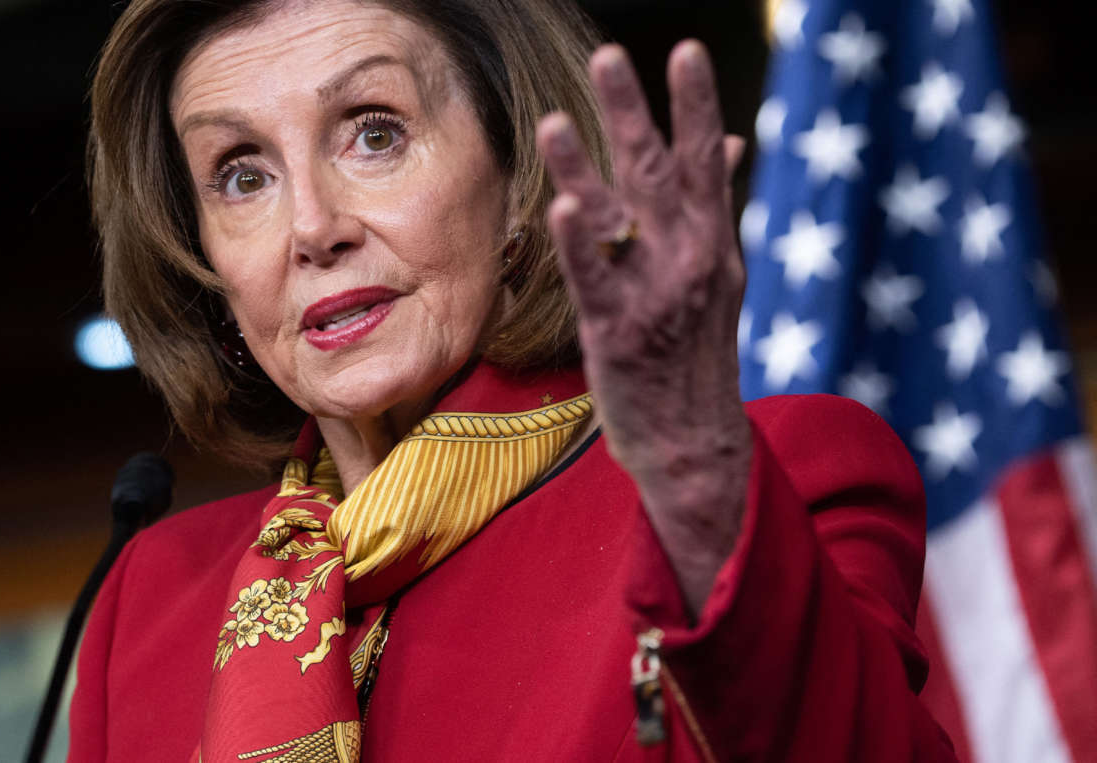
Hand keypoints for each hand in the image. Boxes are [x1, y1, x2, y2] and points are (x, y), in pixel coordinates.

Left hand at [536, 41, 751, 610]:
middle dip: (632, 114)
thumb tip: (730, 141)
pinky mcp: (617, 334)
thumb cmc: (695, 354)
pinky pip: (594, 280)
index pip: (704, 162)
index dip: (693, 106)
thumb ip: (711, 206)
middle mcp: (688, 261)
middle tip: (611, 56)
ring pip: (615, 220)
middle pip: (658, 174)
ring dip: (584, 168)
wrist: (695, 442)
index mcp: (711, 243)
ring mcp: (653, 297)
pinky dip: (579, 243)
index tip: (684, 51)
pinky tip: (562, 206)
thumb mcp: (715, 276)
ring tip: (552, 121)